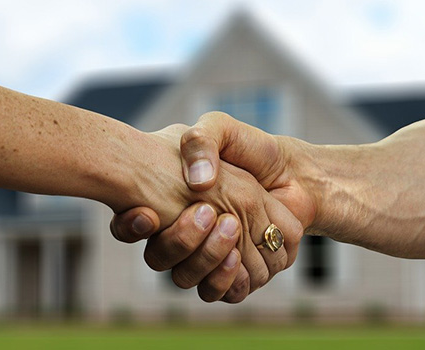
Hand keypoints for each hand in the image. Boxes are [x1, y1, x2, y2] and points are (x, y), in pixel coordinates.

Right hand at [115, 123, 302, 301]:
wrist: (291, 168)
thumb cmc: (249, 149)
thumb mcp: (218, 129)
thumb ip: (200, 141)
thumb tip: (196, 183)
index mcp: (167, 202)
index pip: (133, 225)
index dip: (134, 225)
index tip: (151, 212)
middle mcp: (184, 233)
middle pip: (161, 258)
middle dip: (179, 241)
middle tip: (207, 211)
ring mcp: (210, 256)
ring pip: (188, 278)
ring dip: (205, 257)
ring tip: (228, 226)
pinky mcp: (238, 274)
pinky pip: (221, 293)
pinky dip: (225, 278)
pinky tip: (235, 254)